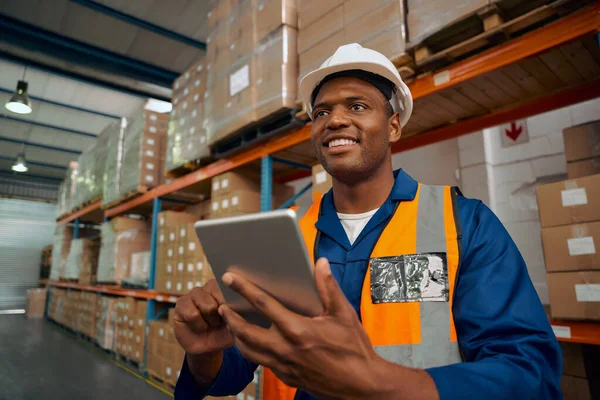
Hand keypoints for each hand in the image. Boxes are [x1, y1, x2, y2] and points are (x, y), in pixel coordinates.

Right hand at [173, 279, 232, 354]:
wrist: (206, 348)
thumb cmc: (223, 333)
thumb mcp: (236, 326)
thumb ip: (238, 315)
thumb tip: (233, 307)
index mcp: (226, 288)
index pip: (233, 291)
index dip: (232, 307)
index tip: (231, 315)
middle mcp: (210, 286)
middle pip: (222, 299)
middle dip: (221, 316)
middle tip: (218, 322)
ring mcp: (194, 293)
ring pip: (208, 307)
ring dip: (210, 322)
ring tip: (209, 324)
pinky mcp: (182, 302)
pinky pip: (193, 314)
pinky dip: (199, 325)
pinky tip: (198, 326)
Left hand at [218, 258, 384, 399]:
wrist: (361, 387)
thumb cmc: (354, 350)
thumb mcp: (344, 314)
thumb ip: (328, 287)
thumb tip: (321, 263)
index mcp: (297, 329)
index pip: (263, 304)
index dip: (244, 289)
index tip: (230, 278)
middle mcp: (285, 348)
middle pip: (246, 332)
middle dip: (230, 317)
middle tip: (221, 306)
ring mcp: (283, 365)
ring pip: (249, 350)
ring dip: (237, 335)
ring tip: (231, 323)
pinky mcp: (286, 376)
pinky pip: (261, 361)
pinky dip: (251, 350)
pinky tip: (253, 342)